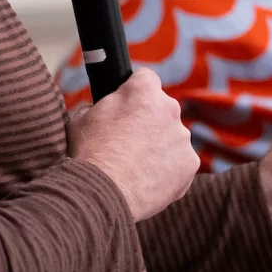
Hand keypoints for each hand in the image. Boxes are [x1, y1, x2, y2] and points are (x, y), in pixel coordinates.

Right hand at [67, 68, 199, 221]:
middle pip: (162, 109)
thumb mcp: (81, 119)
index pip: (146, 79)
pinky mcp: (190, 163)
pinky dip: (169, 171)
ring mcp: (182, 136)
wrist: (102, 192)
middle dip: (149, 122)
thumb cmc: (88, 154)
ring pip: (173, 137)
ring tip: (136, 167)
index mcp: (143, 90)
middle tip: (129, 143)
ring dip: (159, 147)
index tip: (128, 107)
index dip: (135, 93)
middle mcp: (169, 108)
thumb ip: (99, 106)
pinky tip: (148, 181)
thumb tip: (100, 108)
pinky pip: (180, 163)